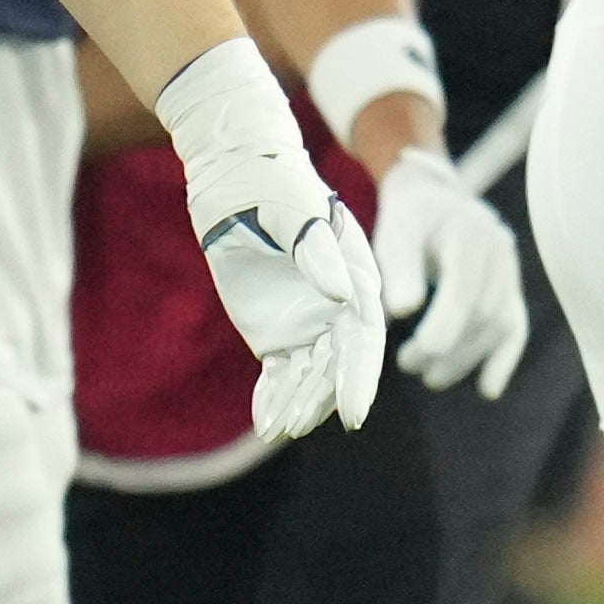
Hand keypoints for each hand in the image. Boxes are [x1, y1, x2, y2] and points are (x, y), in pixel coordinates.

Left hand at [161, 41, 391, 437]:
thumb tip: (344, 296)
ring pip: (309, 374)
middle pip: (339, 363)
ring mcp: (307, 321)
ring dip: (296, 402)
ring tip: (277, 428)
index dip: (360, 376)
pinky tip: (265, 421)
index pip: (365, 337)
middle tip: (298, 425)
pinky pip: (278, 373)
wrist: (238, 175)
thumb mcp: (296, 210)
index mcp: (356, 277)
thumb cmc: (274, 184)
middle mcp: (338, 306)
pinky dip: (273, 396)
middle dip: (323, 398)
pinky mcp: (276, 332)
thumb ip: (319, 252)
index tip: (353, 412)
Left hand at [359, 147, 534, 398]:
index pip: (464, 281)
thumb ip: (397, 267)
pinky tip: (487, 388)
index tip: (420, 349)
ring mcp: (510, 270)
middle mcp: (498, 249)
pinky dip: (503, 359)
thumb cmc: (410, 217)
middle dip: (448, 345)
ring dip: (466, 357)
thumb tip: (402, 311)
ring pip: (498, 323)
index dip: (446, 320)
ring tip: (430, 376)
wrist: (434, 196)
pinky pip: (516, 326)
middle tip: (409, 364)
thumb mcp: (396, 231)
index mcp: (468, 230)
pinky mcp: (511, 289)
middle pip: (482, 309)